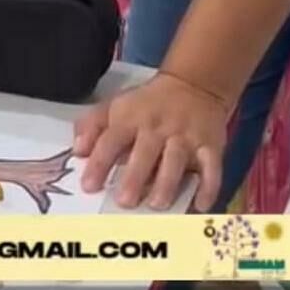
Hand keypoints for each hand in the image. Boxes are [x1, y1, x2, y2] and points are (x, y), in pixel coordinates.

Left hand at [73, 72, 229, 211]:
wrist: (193, 85)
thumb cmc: (148, 104)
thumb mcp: (116, 105)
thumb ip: (92, 126)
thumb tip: (77, 150)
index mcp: (131, 117)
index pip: (112, 138)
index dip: (100, 161)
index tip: (89, 185)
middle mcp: (158, 126)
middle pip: (145, 150)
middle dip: (135, 176)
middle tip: (125, 201)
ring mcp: (185, 135)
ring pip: (177, 159)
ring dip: (167, 182)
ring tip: (157, 204)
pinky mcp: (210, 145)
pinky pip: (212, 166)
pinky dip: (208, 186)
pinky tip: (200, 204)